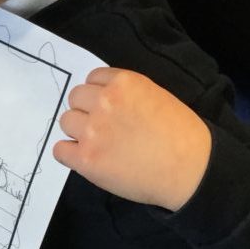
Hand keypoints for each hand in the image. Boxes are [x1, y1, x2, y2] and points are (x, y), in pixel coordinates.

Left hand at [54, 68, 211, 210]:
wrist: (190, 170)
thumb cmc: (181, 135)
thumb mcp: (156, 96)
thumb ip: (127, 94)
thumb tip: (105, 98)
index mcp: (123, 83)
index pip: (92, 78)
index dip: (99, 94)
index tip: (108, 108)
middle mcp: (104, 103)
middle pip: (75, 98)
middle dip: (86, 111)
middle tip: (102, 127)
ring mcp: (92, 131)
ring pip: (65, 122)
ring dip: (77, 132)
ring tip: (98, 144)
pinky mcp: (86, 159)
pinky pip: (59, 150)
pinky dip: (69, 154)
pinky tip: (86, 158)